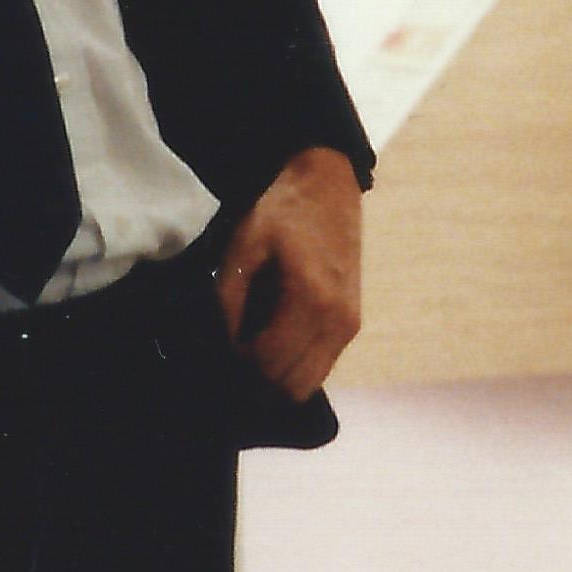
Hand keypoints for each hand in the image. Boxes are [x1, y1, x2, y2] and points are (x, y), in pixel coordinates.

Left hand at [214, 147, 363, 400]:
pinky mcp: (352, 324)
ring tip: (251, 348)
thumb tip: (225, 345)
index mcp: (311, 299)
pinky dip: (293, 366)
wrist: (329, 186)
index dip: (237, 363)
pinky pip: (319, 367)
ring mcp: (349, 325)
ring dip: (275, 377)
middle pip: (290, 385)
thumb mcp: (243, 247)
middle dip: (255, 379)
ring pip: (307, 383)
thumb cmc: (282, 211)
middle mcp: (337, 321)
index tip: (219, 344)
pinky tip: (272, 340)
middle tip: (231, 352)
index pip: (269, 362)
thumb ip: (229, 301)